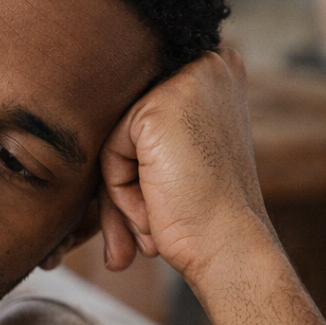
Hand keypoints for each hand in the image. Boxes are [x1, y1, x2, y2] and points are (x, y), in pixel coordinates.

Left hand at [98, 49, 325, 324]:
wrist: (233, 258)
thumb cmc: (201, 227)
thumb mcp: (166, 172)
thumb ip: (143, 137)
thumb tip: (92, 139)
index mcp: (209, 76)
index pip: (136, 100)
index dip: (122, 156)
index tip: (134, 208)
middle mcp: (203, 67)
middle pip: (119, 121)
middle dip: (111, 186)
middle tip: (122, 242)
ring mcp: (188, 81)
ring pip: (111, 139)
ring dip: (118, 199)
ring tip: (149, 237)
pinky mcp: (164, 105)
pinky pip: (110, 151)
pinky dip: (120, 196)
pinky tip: (153, 228)